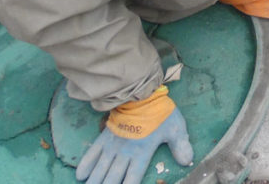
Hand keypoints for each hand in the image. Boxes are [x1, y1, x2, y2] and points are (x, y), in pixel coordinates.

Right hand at [76, 86, 192, 183]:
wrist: (141, 93)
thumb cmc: (160, 112)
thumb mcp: (176, 128)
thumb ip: (180, 146)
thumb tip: (187, 161)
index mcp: (142, 154)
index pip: (132, 180)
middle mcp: (124, 154)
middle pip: (112, 178)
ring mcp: (112, 146)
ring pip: (100, 169)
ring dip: (95, 181)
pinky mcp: (104, 136)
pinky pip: (92, 153)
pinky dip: (86, 164)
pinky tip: (81, 175)